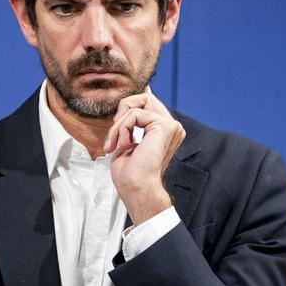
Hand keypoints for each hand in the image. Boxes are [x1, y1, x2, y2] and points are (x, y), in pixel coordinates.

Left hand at [103, 89, 185, 223]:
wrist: (136, 188)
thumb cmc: (130, 174)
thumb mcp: (126, 141)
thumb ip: (129, 123)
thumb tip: (126, 105)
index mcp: (164, 131)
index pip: (146, 103)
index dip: (127, 109)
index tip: (116, 132)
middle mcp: (171, 127)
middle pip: (144, 97)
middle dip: (122, 113)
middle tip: (114, 136)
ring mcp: (170, 125)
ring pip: (137, 104)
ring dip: (119, 125)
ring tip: (116, 144)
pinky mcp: (165, 126)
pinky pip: (135, 114)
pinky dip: (122, 128)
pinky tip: (123, 145)